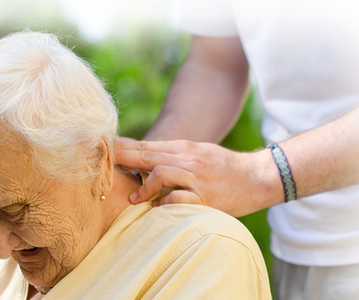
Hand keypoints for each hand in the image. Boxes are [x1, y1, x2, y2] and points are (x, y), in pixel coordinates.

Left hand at [114, 137, 283, 216]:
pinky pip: (179, 198)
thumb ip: (172, 157)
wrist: (258, 177)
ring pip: (161, 172)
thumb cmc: (224, 168)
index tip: (101, 148)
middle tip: (100, 163)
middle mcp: (187, 160)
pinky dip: (166, 203)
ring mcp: (196, 178)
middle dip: (122, 158)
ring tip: (133, 199)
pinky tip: (158, 209)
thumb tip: (142, 162)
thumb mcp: (199, 154)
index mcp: (183, 149)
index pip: (146, 146)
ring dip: (144, 185)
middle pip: (148, 155)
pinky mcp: (206, 198)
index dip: (122, 147)